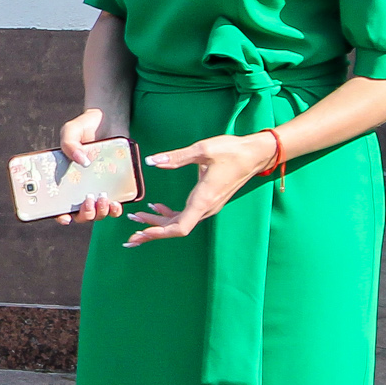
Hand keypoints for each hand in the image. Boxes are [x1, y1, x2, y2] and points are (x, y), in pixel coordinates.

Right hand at [53, 107, 132, 225]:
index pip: (59, 204)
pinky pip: (114, 205)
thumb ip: (70, 144)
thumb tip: (82, 161)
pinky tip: (116, 202)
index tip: (65, 217)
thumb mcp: (71, 131)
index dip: (60, 215)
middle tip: (88, 199)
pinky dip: (115, 209)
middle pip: (80, 213)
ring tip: (103, 199)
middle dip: (84, 213)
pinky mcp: (115, 186)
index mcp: (65, 179)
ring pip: (98, 213)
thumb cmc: (85, 126)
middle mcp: (81, 188)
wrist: (108, 119)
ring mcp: (98, 188)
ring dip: (100, 212)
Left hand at [124, 132, 272, 244]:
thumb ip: (176, 157)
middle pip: (176, 228)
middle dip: (152, 231)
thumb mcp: (203, 150)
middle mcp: (206, 207)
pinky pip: (186, 214)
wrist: (255, 153)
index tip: (141, 234)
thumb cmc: (232, 151)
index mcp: (204, 199)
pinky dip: (169, 214)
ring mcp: (208, 206)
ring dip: (158, 222)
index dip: (159, 233)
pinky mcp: (208, 201)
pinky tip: (156, 206)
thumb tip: (152, 161)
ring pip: (180, 222)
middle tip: (130, 234)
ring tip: (136, 218)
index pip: (180, 227)